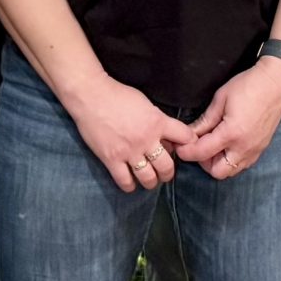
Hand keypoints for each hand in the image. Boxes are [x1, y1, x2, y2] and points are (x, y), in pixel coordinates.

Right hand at [65, 76, 196, 192]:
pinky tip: (131, 183)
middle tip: (165, 173)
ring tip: (150, 181)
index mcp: (157, 122)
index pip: (185, 137)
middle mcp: (146, 139)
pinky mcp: (111, 159)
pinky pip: (125, 181)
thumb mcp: (145, 103)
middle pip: (167, 166)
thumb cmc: (118, 95)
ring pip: (148, 178)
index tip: (187, 148)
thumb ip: (158, 120)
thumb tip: (167, 139)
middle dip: (169, 173)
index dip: (189, 144)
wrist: (91, 95)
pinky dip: (130, 186)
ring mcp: (129, 151)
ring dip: (152, 182)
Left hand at [178, 57, 280, 179]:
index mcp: (231, 133)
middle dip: (204, 162)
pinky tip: (228, 143)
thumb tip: (189, 134)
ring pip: (231, 171)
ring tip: (214, 143)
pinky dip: (231, 159)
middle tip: (199, 144)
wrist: (276, 82)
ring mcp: (255, 150)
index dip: (186, 151)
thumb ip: (204, 121)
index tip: (179, 146)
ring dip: (218, 162)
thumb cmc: (248, 85)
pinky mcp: (261, 148)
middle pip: (217, 172)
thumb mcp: (220, 99)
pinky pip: (243, 164)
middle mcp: (244, 147)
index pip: (202, 153)